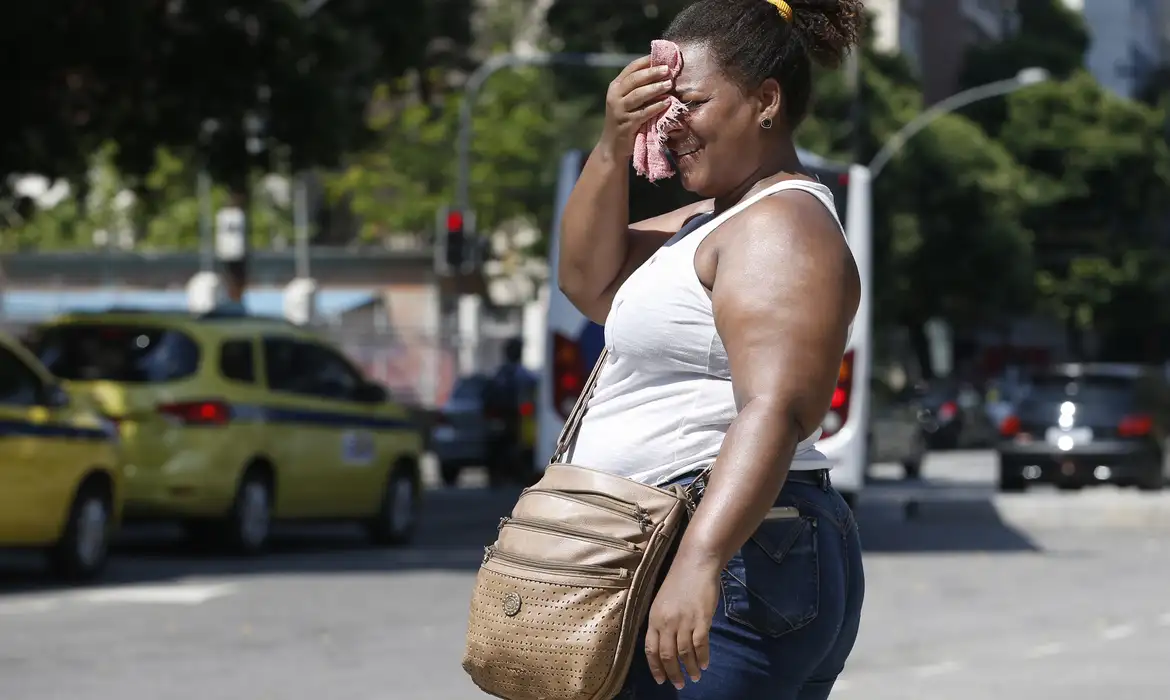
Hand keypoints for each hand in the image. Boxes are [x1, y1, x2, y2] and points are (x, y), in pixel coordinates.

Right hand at [600, 55, 675, 158]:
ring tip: (669, 84)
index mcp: (615, 86)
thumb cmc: (625, 119)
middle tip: (668, 69)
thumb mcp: (626, 100)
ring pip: (638, 95)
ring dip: (655, 88)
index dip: (647, 61)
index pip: (631, 68)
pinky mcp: (626, 124)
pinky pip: (643, 113)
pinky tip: (667, 103)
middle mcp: (614, 96)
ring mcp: (619, 111)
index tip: (663, 57)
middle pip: (634, 80)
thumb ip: (638, 87)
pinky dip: (655, 107)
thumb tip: (661, 70)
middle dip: (652, 73)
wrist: (613, 145)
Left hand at [644, 560, 720, 688]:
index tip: (660, 680)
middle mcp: (666, 622)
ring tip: (695, 677)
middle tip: (679, 684)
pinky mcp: (701, 620)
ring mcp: (684, 622)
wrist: (696, 563)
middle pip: (667, 655)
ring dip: (690, 668)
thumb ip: (663, 622)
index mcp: (654, 618)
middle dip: (673, 673)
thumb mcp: (662, 602)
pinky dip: (703, 657)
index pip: (650, 649)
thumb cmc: (679, 581)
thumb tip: (667, 644)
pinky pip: (701, 645)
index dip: (655, 667)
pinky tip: (705, 664)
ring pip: (685, 654)